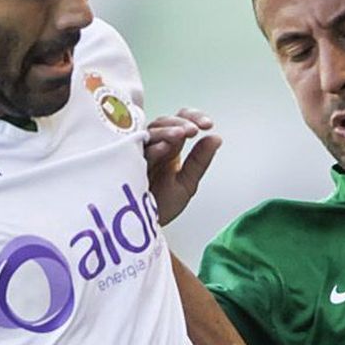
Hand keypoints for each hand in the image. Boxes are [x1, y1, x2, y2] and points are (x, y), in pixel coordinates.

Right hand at [145, 109, 221, 224]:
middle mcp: (155, 146)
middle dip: (181, 123)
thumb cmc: (161, 205)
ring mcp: (141, 152)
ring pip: (152, 131)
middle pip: (166, 122)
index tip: (208, 125)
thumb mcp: (187, 183)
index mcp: (170, 148)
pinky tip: (165, 147)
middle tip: (194, 130)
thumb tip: (216, 138)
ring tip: (183, 134)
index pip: (181, 122)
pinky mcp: (129, 162)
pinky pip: (138, 149)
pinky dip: (153, 147)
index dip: (194, 118)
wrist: (143, 226)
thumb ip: (200, 161)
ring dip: (168, 130)